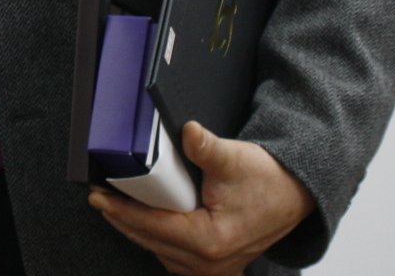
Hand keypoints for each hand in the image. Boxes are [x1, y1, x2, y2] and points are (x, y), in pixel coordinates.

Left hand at [88, 122, 313, 275]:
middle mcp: (211, 263)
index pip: (152, 227)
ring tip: (115, 207)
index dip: (122, 211)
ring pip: (160, 251)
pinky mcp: (214, 266)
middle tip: (99, 198)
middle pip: (151, 241)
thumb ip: (206, 147)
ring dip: (137, 231)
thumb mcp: (236, 158)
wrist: (295, 196)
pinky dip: (156, 239)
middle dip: (122, 219)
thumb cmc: (268, 181)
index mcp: (212, 241)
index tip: (99, 197)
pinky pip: (174, 256)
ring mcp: (213, 269)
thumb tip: (188, 131)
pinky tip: (143, 222)